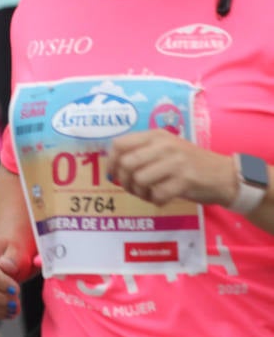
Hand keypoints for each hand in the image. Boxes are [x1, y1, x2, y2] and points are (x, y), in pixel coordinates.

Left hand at [108, 130, 239, 207]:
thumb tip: (113, 167)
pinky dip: (155, 201)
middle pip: (126, 164)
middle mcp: (164, 145)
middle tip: (132, 188)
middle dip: (124, 180)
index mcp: (156, 135)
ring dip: (140, 193)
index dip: (111, 161)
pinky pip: (158, 194)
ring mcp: (175, 162)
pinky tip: (161, 199)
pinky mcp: (186, 180)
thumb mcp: (166, 149)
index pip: (119, 144)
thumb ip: (142, 152)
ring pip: (139, 179)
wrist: (226, 175)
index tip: (113, 174)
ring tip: (148, 194)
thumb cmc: (190, 164)